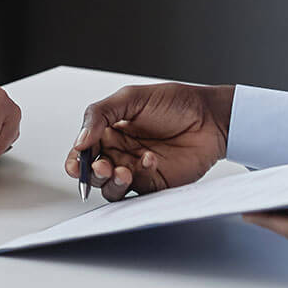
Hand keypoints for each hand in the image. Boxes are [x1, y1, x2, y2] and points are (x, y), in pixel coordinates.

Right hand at [64, 83, 234, 200]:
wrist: (212, 118)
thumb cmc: (176, 102)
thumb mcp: (131, 98)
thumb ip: (100, 115)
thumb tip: (81, 140)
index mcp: (109, 131)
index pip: (83, 151)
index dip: (76, 160)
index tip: (76, 164)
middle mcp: (120, 152)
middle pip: (93, 173)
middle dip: (92, 173)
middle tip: (101, 166)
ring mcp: (136, 169)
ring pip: (111, 187)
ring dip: (111, 182)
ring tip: (121, 171)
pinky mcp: (154, 183)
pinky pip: (137, 190)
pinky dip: (139, 177)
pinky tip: (151, 160)